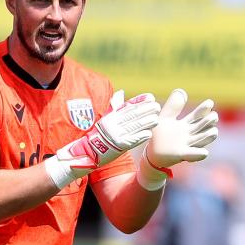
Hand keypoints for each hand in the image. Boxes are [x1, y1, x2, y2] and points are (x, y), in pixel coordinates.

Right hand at [45, 90, 159, 188]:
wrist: (87, 152)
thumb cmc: (98, 136)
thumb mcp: (105, 119)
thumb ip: (114, 106)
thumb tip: (121, 92)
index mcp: (111, 117)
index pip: (127, 106)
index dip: (139, 101)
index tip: (150, 97)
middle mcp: (113, 124)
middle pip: (132, 115)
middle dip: (146, 110)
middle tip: (157, 107)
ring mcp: (116, 135)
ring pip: (133, 127)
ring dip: (146, 123)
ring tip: (156, 119)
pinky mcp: (118, 146)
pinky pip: (131, 141)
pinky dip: (140, 137)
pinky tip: (149, 134)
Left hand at [137, 89, 218, 188]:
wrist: (151, 153)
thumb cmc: (159, 135)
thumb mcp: (165, 117)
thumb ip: (173, 106)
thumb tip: (182, 91)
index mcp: (186, 124)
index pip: (199, 114)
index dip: (205, 108)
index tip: (209, 103)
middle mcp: (190, 134)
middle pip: (206, 126)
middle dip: (210, 121)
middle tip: (212, 116)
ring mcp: (189, 145)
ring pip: (205, 139)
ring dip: (209, 135)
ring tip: (212, 131)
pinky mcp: (183, 155)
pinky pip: (196, 155)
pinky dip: (200, 154)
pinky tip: (202, 152)